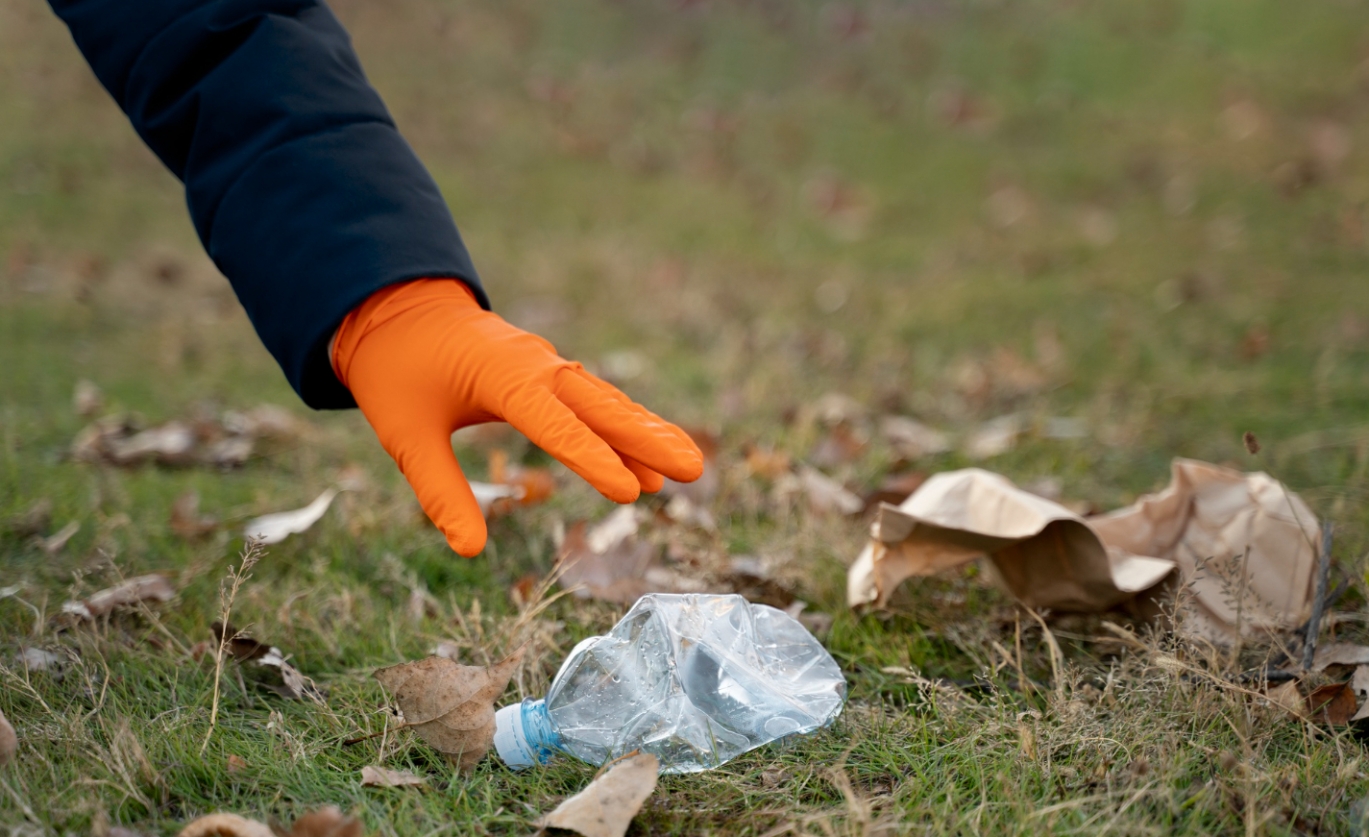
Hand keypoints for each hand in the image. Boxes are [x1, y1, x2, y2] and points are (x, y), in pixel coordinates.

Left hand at [332, 279, 703, 555]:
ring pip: (606, 403)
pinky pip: (594, 403)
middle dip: (648, 439)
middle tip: (693, 470)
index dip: (590, 459)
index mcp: (500, 375)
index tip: (628, 492)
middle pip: (600, 407)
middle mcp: (535, 366)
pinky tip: (649, 462)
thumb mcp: (404, 432)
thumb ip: (438, 489)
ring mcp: (547, 366)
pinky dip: (625, 428)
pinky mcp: (548, 374)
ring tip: (689, 468)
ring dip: (647, 434)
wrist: (397, 309)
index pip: (553, 424)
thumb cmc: (396, 369)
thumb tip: (468, 550)